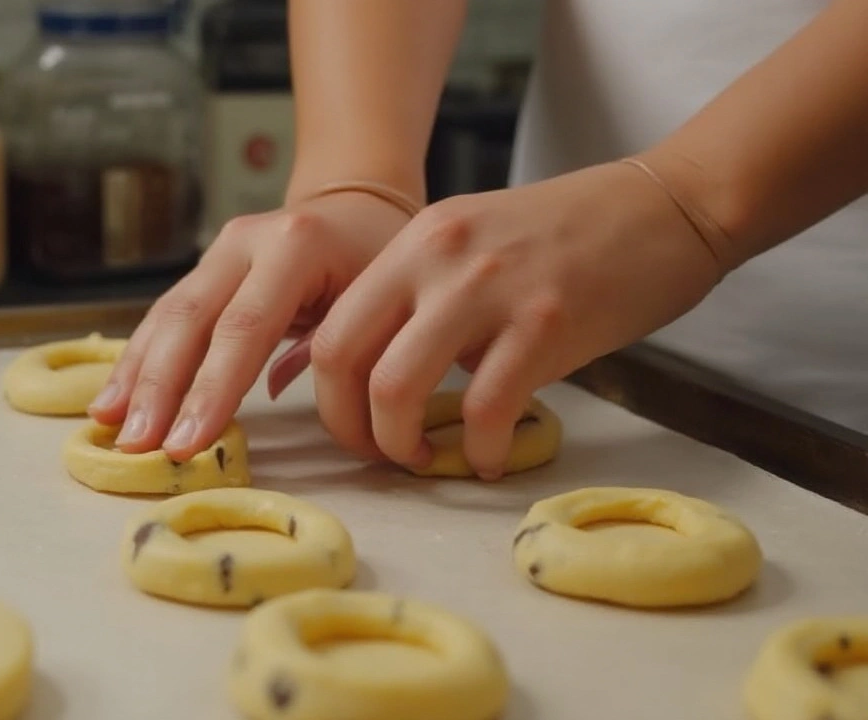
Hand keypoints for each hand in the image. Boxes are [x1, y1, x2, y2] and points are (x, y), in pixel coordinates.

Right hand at [87, 190, 413, 459]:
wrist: (355, 208)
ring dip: (136, 375)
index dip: (211, 388)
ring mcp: (219, 251)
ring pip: (168, 316)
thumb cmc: (375, 259)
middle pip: (191, 320)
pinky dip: (138, 358)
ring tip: (110, 425)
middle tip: (138, 444)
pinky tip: (116, 397)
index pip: (245, 326)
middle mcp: (246, 241)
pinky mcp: (203, 268)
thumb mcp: (374, 298)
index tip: (186, 442)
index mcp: (295, 246)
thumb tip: (275, 394)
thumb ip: (331, 345)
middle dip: (159, 388)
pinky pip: (166, 316)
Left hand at [283, 159, 722, 478]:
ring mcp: (489, 287)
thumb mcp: (475, 243)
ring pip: (397, 386)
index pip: (331, 327)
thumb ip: (425, 297)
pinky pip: (484, 408)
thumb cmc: (572, 236)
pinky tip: (492, 457)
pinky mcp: (546, 322)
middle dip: (350, 427)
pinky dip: (480, 450)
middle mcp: (437, 257)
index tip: (355, 428)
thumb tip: (386, 376)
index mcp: (415, 241)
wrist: (666, 206)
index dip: (329, 396)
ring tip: (427, 459)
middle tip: (380, 455)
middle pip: (342, 357)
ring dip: (400, 443)